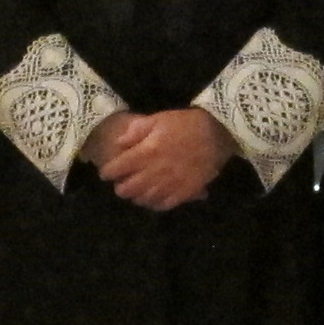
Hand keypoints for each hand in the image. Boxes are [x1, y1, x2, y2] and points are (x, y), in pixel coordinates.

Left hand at [98, 107, 230, 211]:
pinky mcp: (184, 192)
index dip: (108, 172)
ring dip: (136, 197)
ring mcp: (170, 184)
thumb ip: (136, 131)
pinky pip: (164, 205)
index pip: (118, 168)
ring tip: (136, 192)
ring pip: (144, 199)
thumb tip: (119, 143)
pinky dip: (154, 204)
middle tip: (121, 184)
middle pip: (128, 189)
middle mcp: (155, 172)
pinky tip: (153, 199)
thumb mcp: (158, 119)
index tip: (106, 173)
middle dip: (120, 188)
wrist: (217, 134)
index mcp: (146, 152)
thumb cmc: (186, 123)